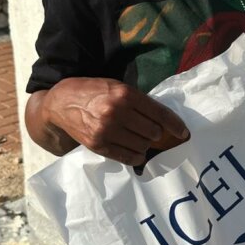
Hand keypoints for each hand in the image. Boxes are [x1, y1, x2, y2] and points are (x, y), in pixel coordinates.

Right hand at [38, 76, 188, 165]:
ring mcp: (107, 131)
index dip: (175, 125)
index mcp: (125, 94)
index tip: (184, 133)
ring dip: (146, 145)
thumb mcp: (117, 87)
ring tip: (141, 140)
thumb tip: (162, 120)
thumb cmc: (93, 91)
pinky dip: (137, 156)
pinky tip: (137, 152)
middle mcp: (117, 112)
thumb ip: (138, 101)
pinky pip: (128, 157)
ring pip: (142, 146)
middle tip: (153, 133)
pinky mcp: (98, 145)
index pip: (159, 114)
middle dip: (156, 134)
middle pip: (153, 132)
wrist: (61, 103)